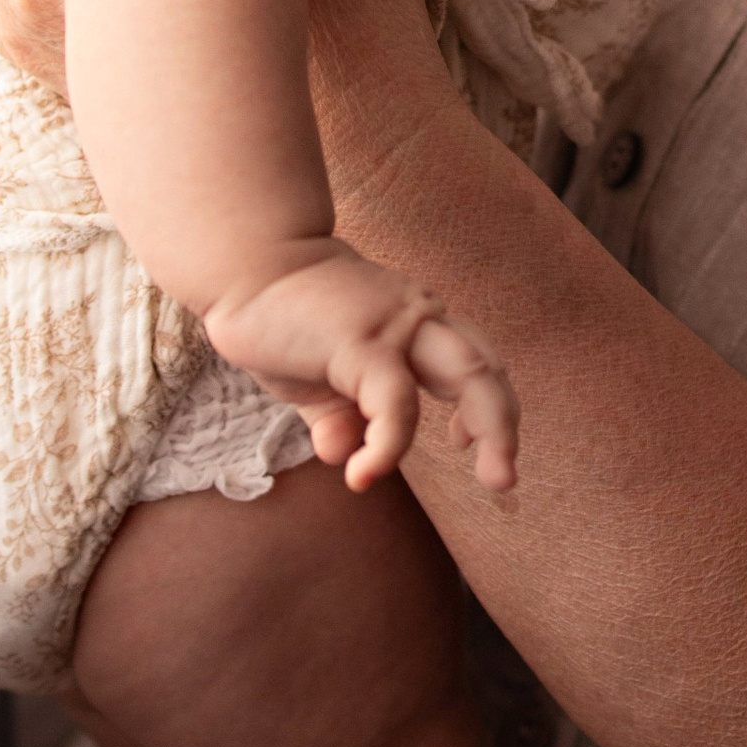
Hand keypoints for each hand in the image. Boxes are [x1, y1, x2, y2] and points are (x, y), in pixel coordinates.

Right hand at [206, 244, 519, 491]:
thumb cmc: (282, 318)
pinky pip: (396, 401)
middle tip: (504, 483)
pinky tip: (362, 475)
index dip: (484, 405)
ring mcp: (396, 327)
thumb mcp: (314, 380)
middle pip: (487, 369)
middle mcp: (419, 318)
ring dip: (493, 430)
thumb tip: (344, 458)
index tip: (463, 442)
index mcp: (416, 323)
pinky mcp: (364, 341)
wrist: (242, 264)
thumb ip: (338, 417)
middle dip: (504, 426)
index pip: (474, 362)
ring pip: (470, 374)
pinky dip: (390, 446)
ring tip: (493, 481)